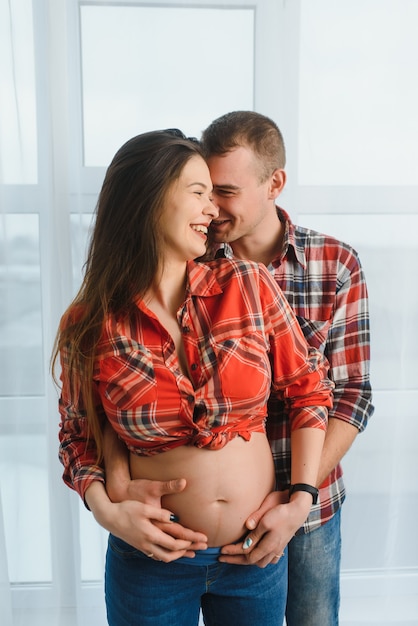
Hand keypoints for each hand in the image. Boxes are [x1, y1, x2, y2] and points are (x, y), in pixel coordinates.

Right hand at [86, 482, 207, 562]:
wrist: (109, 517)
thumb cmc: (127, 509)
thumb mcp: (144, 507)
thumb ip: (160, 513)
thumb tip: (175, 518)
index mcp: (151, 534)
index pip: (175, 543)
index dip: (190, 542)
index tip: (201, 539)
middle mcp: (148, 543)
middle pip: (171, 554)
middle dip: (187, 551)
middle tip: (200, 548)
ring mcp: (143, 547)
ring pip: (163, 557)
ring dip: (178, 555)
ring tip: (190, 551)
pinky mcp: (140, 546)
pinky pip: (156, 555)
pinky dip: (167, 555)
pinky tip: (172, 551)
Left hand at [219, 490, 310, 567]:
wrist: (298, 509)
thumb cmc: (281, 510)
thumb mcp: (266, 517)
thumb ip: (255, 528)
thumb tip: (244, 538)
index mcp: (268, 544)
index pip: (247, 555)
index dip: (233, 554)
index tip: (221, 551)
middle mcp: (273, 549)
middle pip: (252, 561)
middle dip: (236, 560)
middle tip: (222, 558)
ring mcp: (278, 548)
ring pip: (261, 562)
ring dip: (248, 561)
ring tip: (236, 557)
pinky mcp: (281, 544)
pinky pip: (270, 558)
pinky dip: (261, 559)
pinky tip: (257, 556)